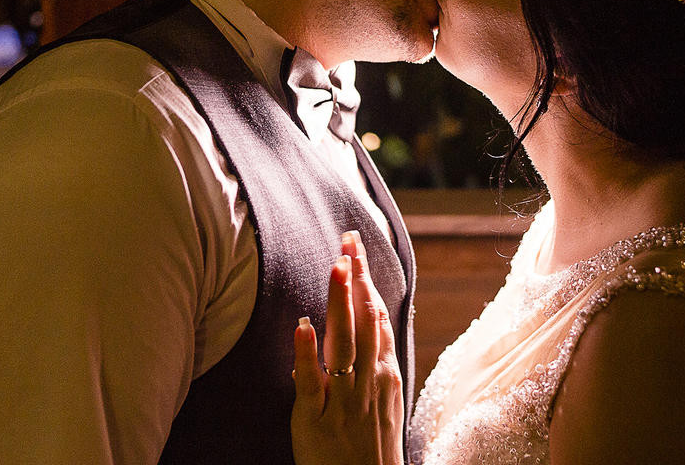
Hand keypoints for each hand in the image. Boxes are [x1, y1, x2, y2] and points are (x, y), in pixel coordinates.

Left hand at [292, 231, 403, 464]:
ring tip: (335, 267)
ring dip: (339, 303)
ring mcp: (346, 399)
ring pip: (343, 343)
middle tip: (347, 240)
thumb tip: (346, 332)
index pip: (375, 315)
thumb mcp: (379, 402)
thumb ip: (366, 366)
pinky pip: (312, 382)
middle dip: (356, 278)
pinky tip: (301, 326)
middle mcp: (369, 380)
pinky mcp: (318, 420)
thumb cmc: (371, 449)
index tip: (355, 248)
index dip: (365, 280)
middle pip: (363, 320)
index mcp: (384, 373)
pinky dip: (306, 353)